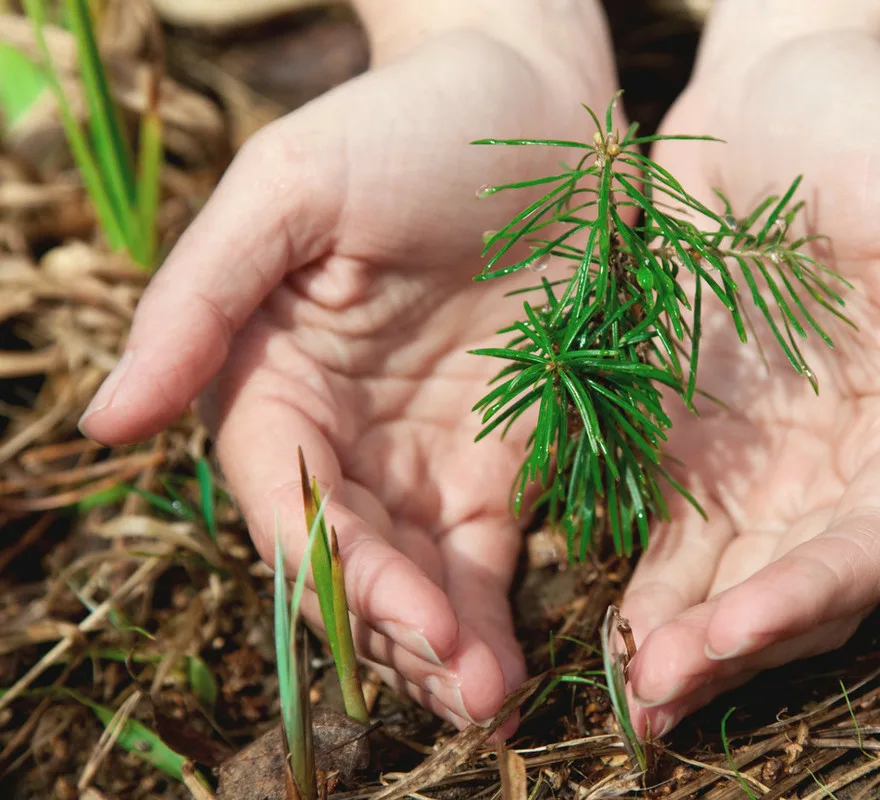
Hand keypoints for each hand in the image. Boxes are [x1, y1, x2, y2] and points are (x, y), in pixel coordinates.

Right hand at [78, 5, 620, 734]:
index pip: (284, 502)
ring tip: (490, 700)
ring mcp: (421, 456)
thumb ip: (201, 302)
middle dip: (397, 631)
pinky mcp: (498, 463)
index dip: (335, 569)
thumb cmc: (403, 129)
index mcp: (271, 382)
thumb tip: (103, 426)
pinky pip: (486, 559)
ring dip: (443, 648)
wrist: (537, 110)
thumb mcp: (290, 191)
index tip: (402, 615)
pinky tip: (510, 670)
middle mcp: (339, 436)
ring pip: (416, 579)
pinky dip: (492, 617)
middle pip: (348, 561)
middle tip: (463, 690)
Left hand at [618, 23, 879, 735]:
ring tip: (629, 688)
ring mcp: (772, 455)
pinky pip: (676, 527)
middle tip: (657, 690)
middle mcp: (852, 461)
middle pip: (803, 582)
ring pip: (735, 575)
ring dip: (684, 635)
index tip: (732, 630)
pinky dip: (647, 578)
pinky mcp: (702, 436)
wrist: (776, 91)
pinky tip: (608, 621)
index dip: (810, 592)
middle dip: (736, 643)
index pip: (877, 540)